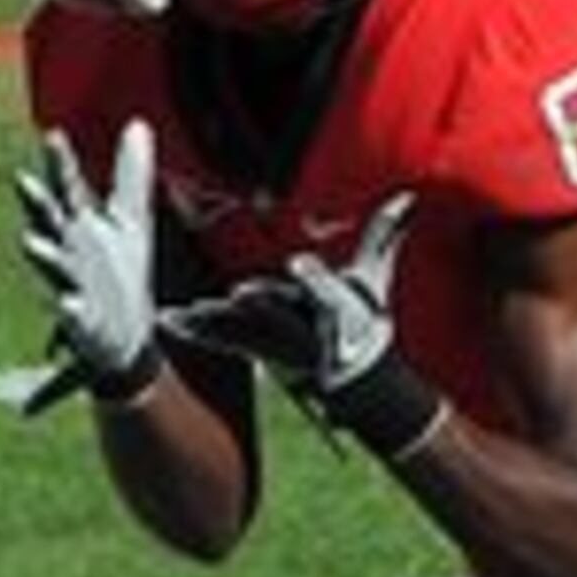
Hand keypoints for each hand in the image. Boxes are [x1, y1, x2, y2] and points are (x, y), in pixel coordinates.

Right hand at [15, 118, 163, 414]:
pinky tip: (68, 304)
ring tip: (30, 240)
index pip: (66, 188)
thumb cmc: (118, 273)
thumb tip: (137, 123)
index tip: (53, 135)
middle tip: (22, 179)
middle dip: (36, 203)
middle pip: (49, 222)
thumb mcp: (129, 220)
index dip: (60, 164)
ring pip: (53, 267)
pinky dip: (70, 309)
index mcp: (78, 226)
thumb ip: (130, 174)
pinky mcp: (83, 321)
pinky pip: (73, 314)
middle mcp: (68, 251)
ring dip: (42, 253)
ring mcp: (72, 284)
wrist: (125, 335)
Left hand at [163, 191, 445, 456]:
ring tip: (188, 312)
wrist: (356, 379)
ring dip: (214, 320)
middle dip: (262, 302)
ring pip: (245, 329)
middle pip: (281, 312)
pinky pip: (222, 339)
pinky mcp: (255, 348)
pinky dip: (195, 330)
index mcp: (335, 309)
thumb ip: (385, 236)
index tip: (301, 264)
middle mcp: (304, 328)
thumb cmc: (363, 321)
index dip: (317, 278)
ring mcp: (276, 342)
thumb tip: (407, 197)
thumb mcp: (375, 279)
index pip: (329, 292)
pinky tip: (169, 320)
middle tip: (239, 294)